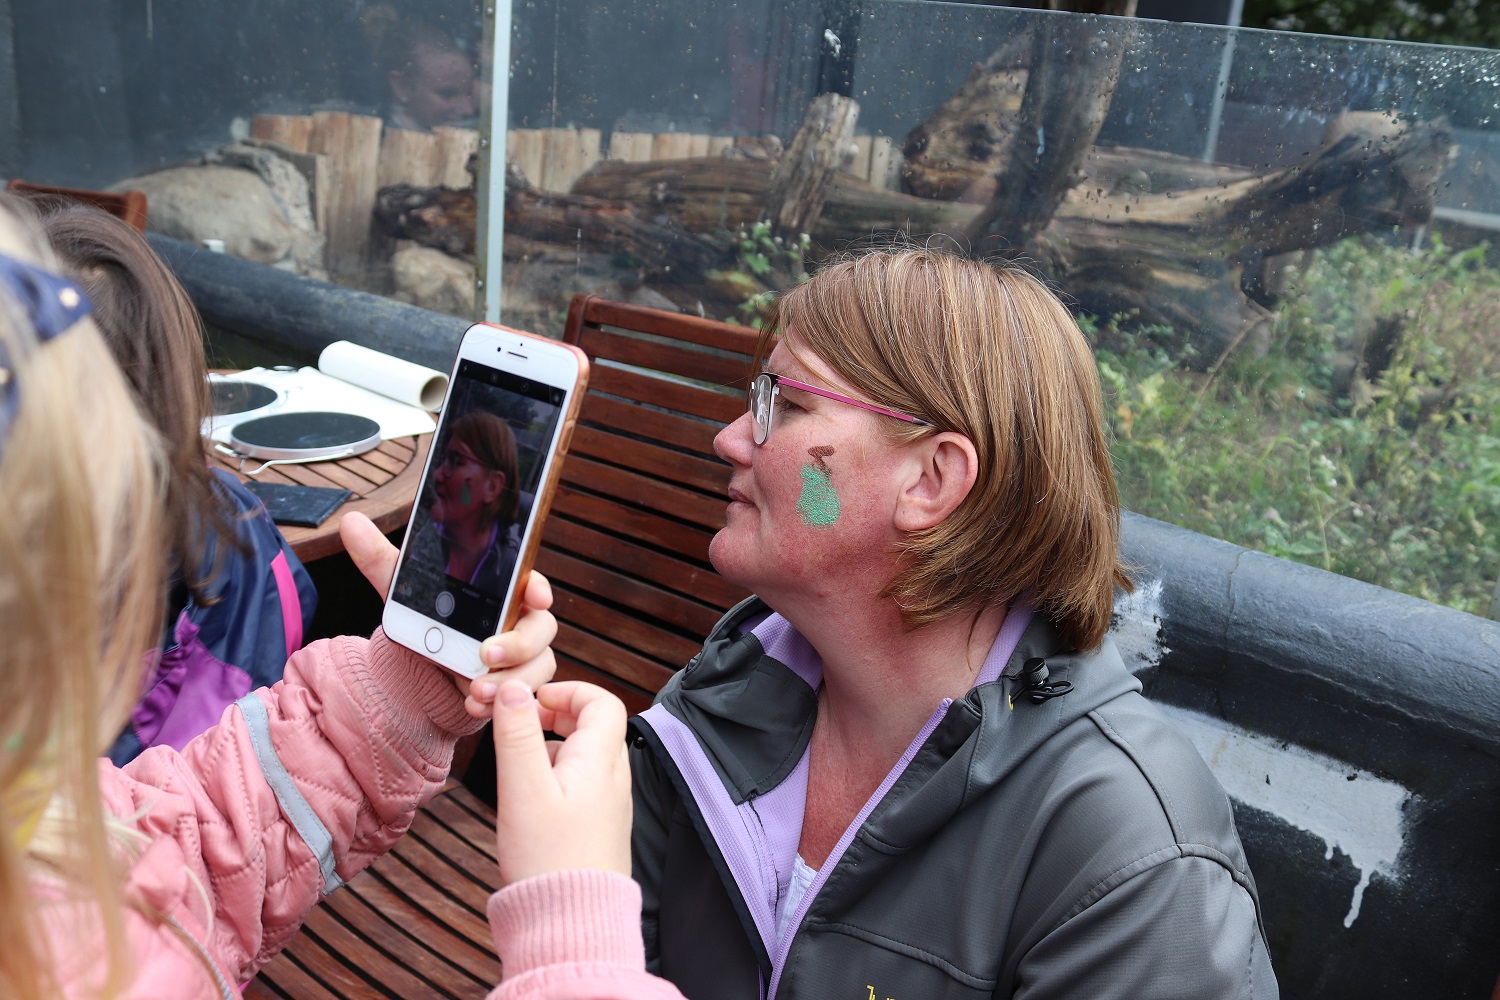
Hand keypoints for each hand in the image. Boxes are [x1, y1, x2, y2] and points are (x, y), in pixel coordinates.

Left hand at [339, 511, 557, 712]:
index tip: (534, 595)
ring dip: (510, 679)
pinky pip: (525, 692)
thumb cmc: (428, 620)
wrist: (425, 670)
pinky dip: (499, 701)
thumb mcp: (404, 590)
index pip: (531, 583)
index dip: (538, 588)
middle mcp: (521, 620)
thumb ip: (380, 558)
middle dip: (519, 643)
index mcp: (504, 591)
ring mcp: (524, 655)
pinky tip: (473, 704)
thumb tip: (351, 522)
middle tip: (485, 653)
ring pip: (538, 665)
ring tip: (476, 690)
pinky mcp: (516, 683)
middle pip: (540, 628)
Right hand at [490, 680, 631, 883]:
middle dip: (556, 715)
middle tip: (520, 723)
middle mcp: (613, 779)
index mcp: (601, 761)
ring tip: (517, 761)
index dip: (568, 690)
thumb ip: (518, 735)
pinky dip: (556, 775)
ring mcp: (609, 805)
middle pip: (594, 726)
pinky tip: (529, 797)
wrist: (571, 924)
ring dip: (552, 746)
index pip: (601, 702)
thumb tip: (515, 689)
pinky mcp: (597, 828)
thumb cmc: (549, 859)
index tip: (533, 700)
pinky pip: (581, 784)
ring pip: (584, 756)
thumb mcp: (524, 789)